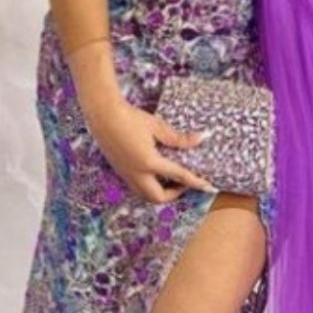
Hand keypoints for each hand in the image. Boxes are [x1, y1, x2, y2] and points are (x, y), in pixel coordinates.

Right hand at [87, 98, 216, 202]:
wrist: (103, 115)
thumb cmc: (130, 118)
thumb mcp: (157, 127)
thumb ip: (179, 138)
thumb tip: (201, 138)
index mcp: (149, 162)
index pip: (179, 176)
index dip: (196, 182)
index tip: (209, 187)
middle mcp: (137, 174)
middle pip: (159, 198)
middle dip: (174, 194)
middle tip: (184, 181)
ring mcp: (126, 174)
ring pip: (146, 195)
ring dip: (161, 192)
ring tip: (171, 177)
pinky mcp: (121, 171)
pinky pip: (138, 187)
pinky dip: (150, 186)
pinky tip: (156, 171)